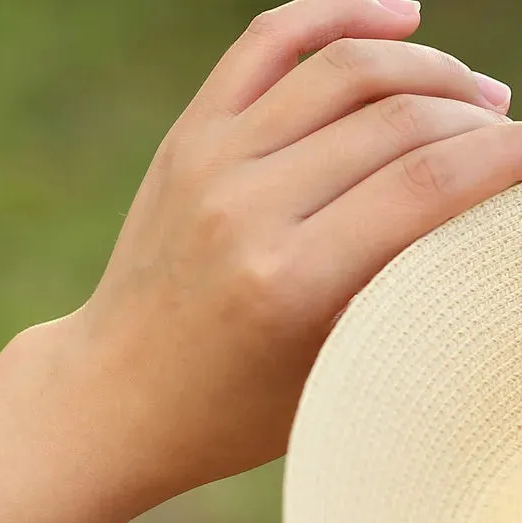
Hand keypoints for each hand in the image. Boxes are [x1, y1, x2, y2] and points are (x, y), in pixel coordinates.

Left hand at [72, 0, 516, 495]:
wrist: (111, 397)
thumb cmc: (223, 413)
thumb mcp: (322, 378)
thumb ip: (394, 298)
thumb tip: (467, 225)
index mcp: (288, 281)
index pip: (431, 184)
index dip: (508, 159)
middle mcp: (246, 208)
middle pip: (400, 118)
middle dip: (476, 117)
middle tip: (506, 139)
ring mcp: (209, 163)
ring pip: (347, 66)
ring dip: (429, 68)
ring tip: (470, 96)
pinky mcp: (186, 140)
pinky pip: (269, 42)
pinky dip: (341, 14)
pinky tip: (399, 17)